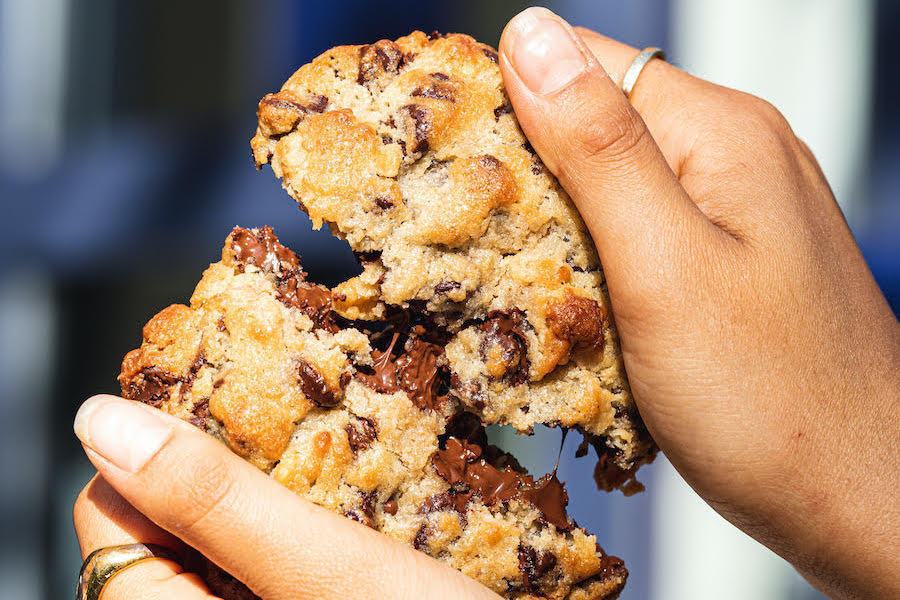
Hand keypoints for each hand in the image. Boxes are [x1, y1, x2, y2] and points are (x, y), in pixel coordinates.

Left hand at [73, 395, 499, 599]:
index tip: (225, 393)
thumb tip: (98, 418)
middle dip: (226, 459)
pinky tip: (359, 492)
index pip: (109, 514)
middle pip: (174, 521)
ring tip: (331, 443)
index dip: (154, 444)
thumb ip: (213, 502)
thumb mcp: (325, 570)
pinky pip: (284, 553)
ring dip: (278, 482)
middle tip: (291, 408)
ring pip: (237, 533)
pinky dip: (312, 514)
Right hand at [498, 7, 899, 599]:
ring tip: (506, 269)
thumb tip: (529, 34)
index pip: (582, 63)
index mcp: (719, 133)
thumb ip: (597, 149)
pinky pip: (640, 230)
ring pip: (612, 181)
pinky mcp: (731, 259)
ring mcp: (738, 208)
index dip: (503, 96)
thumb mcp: (663, 268)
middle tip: (465, 230)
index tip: (438, 151)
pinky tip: (570, 298)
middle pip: (596, 120)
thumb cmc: (773, 402)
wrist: (864, 502)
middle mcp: (735, 154)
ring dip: (553, 217)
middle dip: (523, 167)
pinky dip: (592, 255)